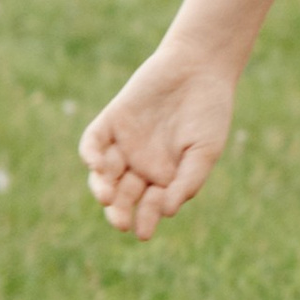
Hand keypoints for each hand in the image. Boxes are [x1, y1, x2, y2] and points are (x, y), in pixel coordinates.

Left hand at [79, 41, 238, 239]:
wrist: (200, 67)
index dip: (146, 219)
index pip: (149, 205)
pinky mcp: (111, 122)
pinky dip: (91, 156)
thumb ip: (188, 181)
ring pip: (104, 174)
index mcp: (165, 176)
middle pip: (122, 195)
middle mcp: (140, 164)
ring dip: (102, 188)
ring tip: (108, 197)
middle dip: (119, 211)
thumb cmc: (209, 112)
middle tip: (120, 222)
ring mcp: (124, 143)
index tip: (143, 232)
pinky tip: (97, 166)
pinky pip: (93, 143)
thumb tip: (168, 211)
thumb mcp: (205, 150)